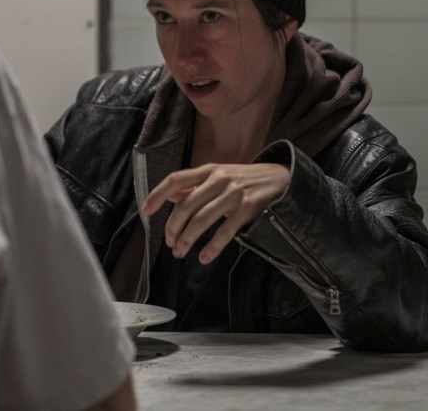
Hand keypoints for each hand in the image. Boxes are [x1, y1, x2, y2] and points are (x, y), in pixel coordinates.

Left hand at [141, 162, 289, 264]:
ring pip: (201, 220)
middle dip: (173, 228)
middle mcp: (218, 179)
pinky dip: (212, 247)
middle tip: (170, 243)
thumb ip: (195, 186)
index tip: (145, 211)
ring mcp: (233, 193)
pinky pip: (225, 232)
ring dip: (187, 240)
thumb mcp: (219, 176)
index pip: (175, 179)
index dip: (157, 195)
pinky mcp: (247, 208)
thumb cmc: (245, 179)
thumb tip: (170, 195)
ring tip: (180, 252)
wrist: (281, 179)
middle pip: (185, 206)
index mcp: (208, 170)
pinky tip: (204, 257)